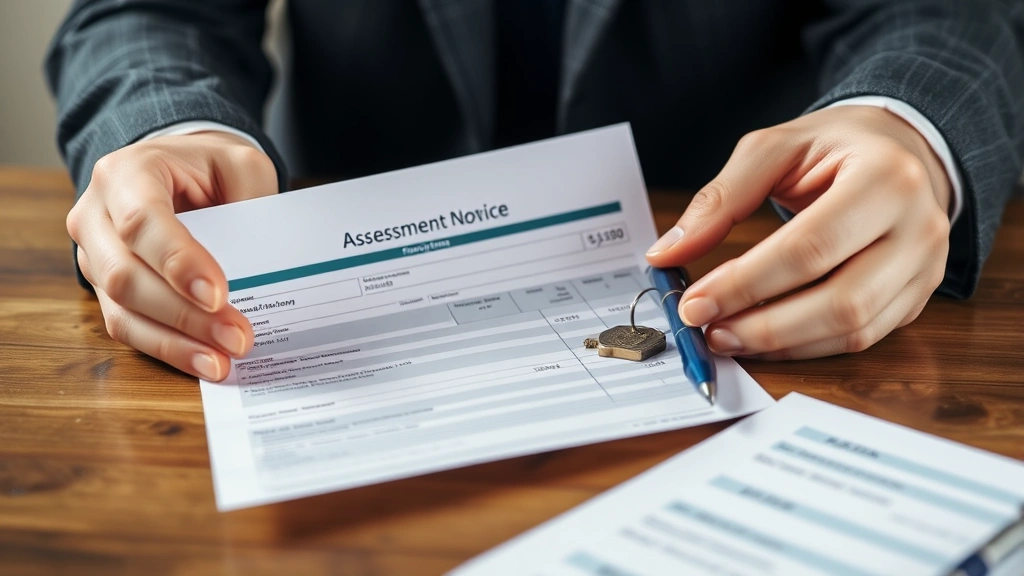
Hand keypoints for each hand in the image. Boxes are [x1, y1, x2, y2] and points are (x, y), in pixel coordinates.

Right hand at [67, 132, 277, 379]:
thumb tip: (259, 265)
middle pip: (126, 274)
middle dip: (184, 314)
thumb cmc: (209, 169)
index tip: (217, 296)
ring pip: (122, 309)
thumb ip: (250, 200)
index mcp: (126, 173)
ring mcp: (94, 256)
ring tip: (222, 361)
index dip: (177, 262)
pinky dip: (166, 349)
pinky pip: (126, 327)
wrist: (178, 172)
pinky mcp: (103, 289)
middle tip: (237, 337)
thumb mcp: (240, 164)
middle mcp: (96, 215)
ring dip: (175, 341)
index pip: (141, 221)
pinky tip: (203, 362)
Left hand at [645, 106, 951, 359]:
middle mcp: (919, 228)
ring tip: (728, 336)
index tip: (694, 302)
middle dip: (764, 326)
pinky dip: (807, 346)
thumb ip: (719, 200)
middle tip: (708, 328)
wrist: (902, 149)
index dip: (746, 284)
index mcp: (887, 178)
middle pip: (840, 300)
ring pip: (853, 330)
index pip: (809, 247)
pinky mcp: (917, 297)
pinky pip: (862, 338)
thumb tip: (667, 253)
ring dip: (782, 344)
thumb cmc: (835, 147)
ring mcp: (925, 268)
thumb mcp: (774, 149)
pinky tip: (765, 339)